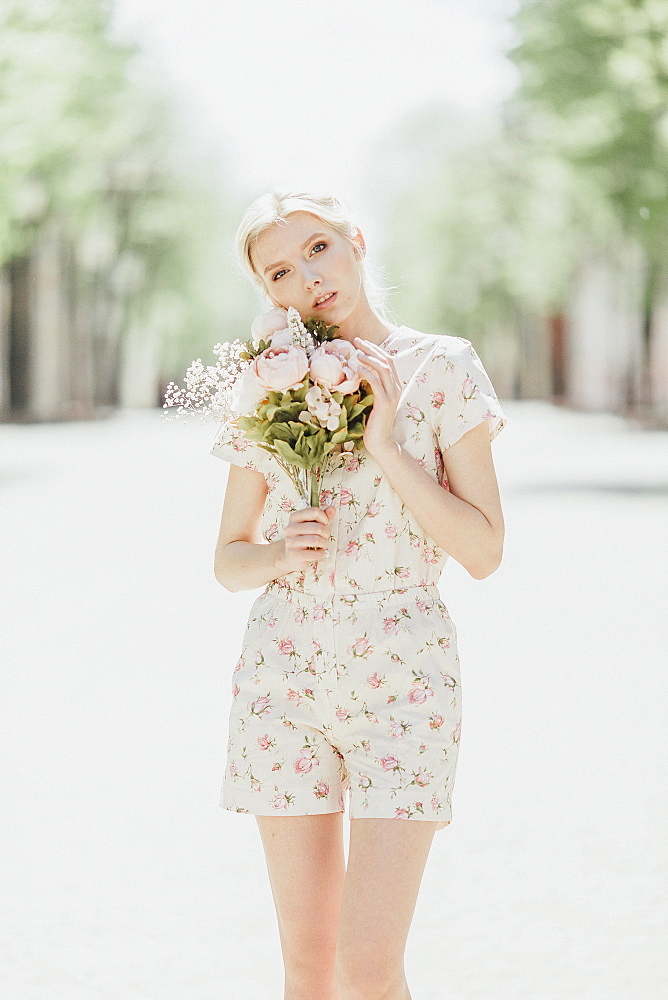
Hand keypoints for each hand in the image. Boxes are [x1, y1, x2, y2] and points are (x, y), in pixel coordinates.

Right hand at [277, 505, 335, 573]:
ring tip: (321, 544)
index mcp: (295, 517)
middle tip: (325, 536)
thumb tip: (332, 509)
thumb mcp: (313, 524)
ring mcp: (291, 542)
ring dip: (323, 543)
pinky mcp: (294, 555)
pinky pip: (316, 553)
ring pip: (317, 540)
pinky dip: (321, 553)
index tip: (324, 524)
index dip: (324, 518)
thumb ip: (323, 516)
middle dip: (326, 533)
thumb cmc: (304, 537)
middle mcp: (291, 528)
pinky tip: (317, 551)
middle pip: (318, 528)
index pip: (314, 512)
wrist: (290, 555)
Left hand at [354, 338, 401, 460]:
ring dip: (369, 358)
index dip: (375, 350)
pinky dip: (367, 373)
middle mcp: (396, 388)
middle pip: (386, 360)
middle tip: (356, 341)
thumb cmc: (374, 422)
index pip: (388, 361)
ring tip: (356, 353)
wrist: (381, 442)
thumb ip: (371, 387)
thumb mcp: (373, 401)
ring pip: (383, 369)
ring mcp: (392, 395)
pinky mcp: (385, 403)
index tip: (361, 343)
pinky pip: (376, 383)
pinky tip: (357, 368)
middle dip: (371, 348)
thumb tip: (359, 373)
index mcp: (395, 385)